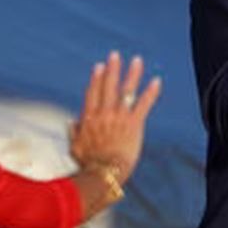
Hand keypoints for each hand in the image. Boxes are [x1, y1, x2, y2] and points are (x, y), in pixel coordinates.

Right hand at [69, 51, 161, 181]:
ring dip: (132, 74)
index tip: (99, 67)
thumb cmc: (89, 164)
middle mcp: (104, 113)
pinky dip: (150, 92)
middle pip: (108, 86)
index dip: (96, 78)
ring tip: (137, 61)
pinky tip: (156, 81)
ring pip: (126, 90)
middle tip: (115, 55)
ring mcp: (119, 117)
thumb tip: (70, 123)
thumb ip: (73, 133)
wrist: (104, 172)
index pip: (92, 93)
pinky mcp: (134, 124)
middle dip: (112, 69)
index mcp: (89, 118)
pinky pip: (143, 104)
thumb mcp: (75, 148)